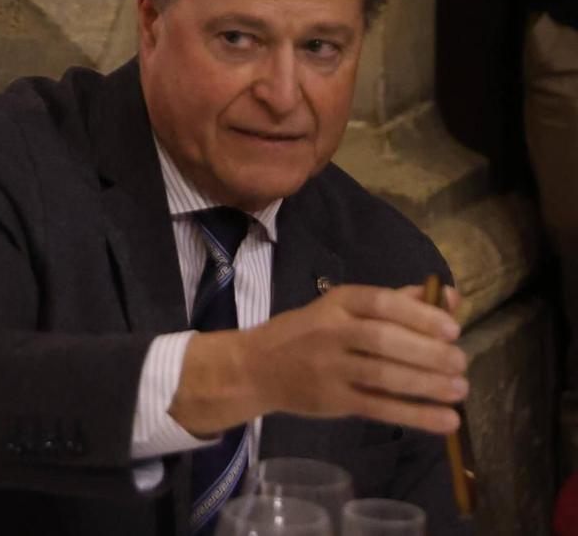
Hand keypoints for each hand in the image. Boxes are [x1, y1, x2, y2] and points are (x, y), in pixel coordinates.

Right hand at [171, 283, 466, 438]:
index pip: (379, 303)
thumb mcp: (343, 309)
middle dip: (428, 352)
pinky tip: (447, 420)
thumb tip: (450, 297)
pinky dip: (417, 415)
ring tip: (459, 389)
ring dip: (426, 384)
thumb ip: (397, 302)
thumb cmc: (308, 334)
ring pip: (382, 376)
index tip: (452, 329)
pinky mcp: (332, 401)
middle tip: (461, 362)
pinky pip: (379, 408)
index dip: (418, 314)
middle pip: (383, 340)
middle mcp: (330, 332)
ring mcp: (329, 368)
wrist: (255, 368)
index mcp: (336, 303)